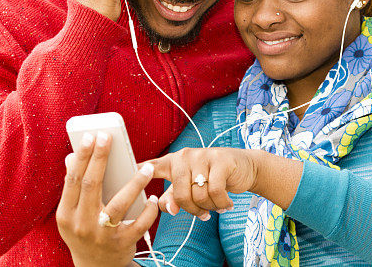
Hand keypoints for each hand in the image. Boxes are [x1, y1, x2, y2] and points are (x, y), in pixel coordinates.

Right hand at [56, 132, 158, 266]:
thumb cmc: (85, 230)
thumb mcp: (72, 214)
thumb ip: (74, 189)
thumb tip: (71, 157)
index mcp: (66, 215)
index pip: (73, 180)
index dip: (82, 157)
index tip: (91, 136)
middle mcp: (81, 225)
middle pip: (92, 185)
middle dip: (100, 158)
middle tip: (109, 137)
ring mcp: (101, 235)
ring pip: (119, 204)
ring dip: (135, 183)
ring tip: (148, 168)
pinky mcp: (121, 244)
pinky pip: (139, 224)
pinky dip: (148, 210)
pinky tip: (154, 198)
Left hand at [145, 147, 260, 219]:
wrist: (245, 167)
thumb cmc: (214, 178)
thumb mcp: (191, 187)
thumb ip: (174, 197)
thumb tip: (167, 208)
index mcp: (174, 161)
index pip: (152, 166)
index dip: (138, 171)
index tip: (126, 174)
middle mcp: (186, 156)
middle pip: (180, 194)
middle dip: (192, 210)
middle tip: (203, 214)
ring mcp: (203, 156)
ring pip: (198, 194)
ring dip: (209, 207)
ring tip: (216, 206)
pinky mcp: (220, 160)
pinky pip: (215, 191)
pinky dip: (221, 203)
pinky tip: (226, 204)